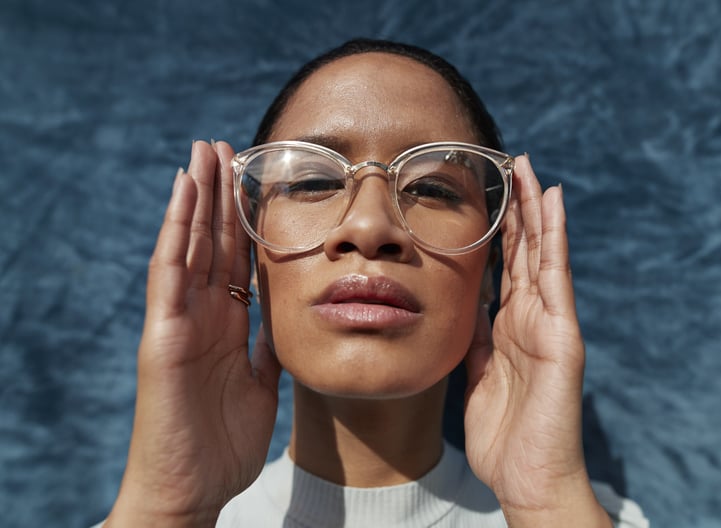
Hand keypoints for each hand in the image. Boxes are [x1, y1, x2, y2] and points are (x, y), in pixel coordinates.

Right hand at [106, 141, 280, 526]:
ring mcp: (180, 321)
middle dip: (219, 194)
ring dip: (197, 197)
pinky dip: (177, 231)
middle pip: (212, 241)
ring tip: (204, 152)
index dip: (245, 219)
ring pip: (189, 245)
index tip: (254, 180)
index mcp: (227, 324)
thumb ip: (266, 347)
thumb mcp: (259, 383)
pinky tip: (184, 193)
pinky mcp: (163, 335)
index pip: (236, 258)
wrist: (192, 490)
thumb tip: (283, 321)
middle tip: (225, 147)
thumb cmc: (221, 444)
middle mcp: (202, 314)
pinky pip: (170, 273)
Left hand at [464, 155, 609, 525]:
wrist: (526, 477)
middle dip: (518, 207)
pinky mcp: (562, 335)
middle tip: (512, 162)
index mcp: (508, 327)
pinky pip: (555, 277)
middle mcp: (531, 317)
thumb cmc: (503, 435)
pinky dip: (553, 238)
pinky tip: (552, 203)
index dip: (499, 229)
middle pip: (524, 251)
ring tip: (530, 168)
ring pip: (541, 254)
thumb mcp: (475, 375)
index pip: (505, 266)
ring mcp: (549, 323)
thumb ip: (473, 339)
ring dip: (535, 209)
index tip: (490, 193)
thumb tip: (465, 306)